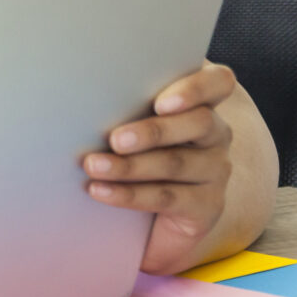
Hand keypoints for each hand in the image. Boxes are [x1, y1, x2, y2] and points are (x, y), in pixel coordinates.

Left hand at [83, 61, 236, 274]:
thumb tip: (78, 86)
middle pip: (199, 123)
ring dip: (130, 165)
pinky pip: (167, 197)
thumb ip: (121, 100)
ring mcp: (215, 170)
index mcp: (200, 102)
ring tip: (93, 166)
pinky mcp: (207, 205)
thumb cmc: (129, 147)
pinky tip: (100, 191)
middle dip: (153, 131)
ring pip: (176, 162)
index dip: (196, 88)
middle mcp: (215, 133)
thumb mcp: (128, 119)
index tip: (161, 102)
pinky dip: (129, 194)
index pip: (219, 82)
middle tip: (114, 139)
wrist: (144, 213)